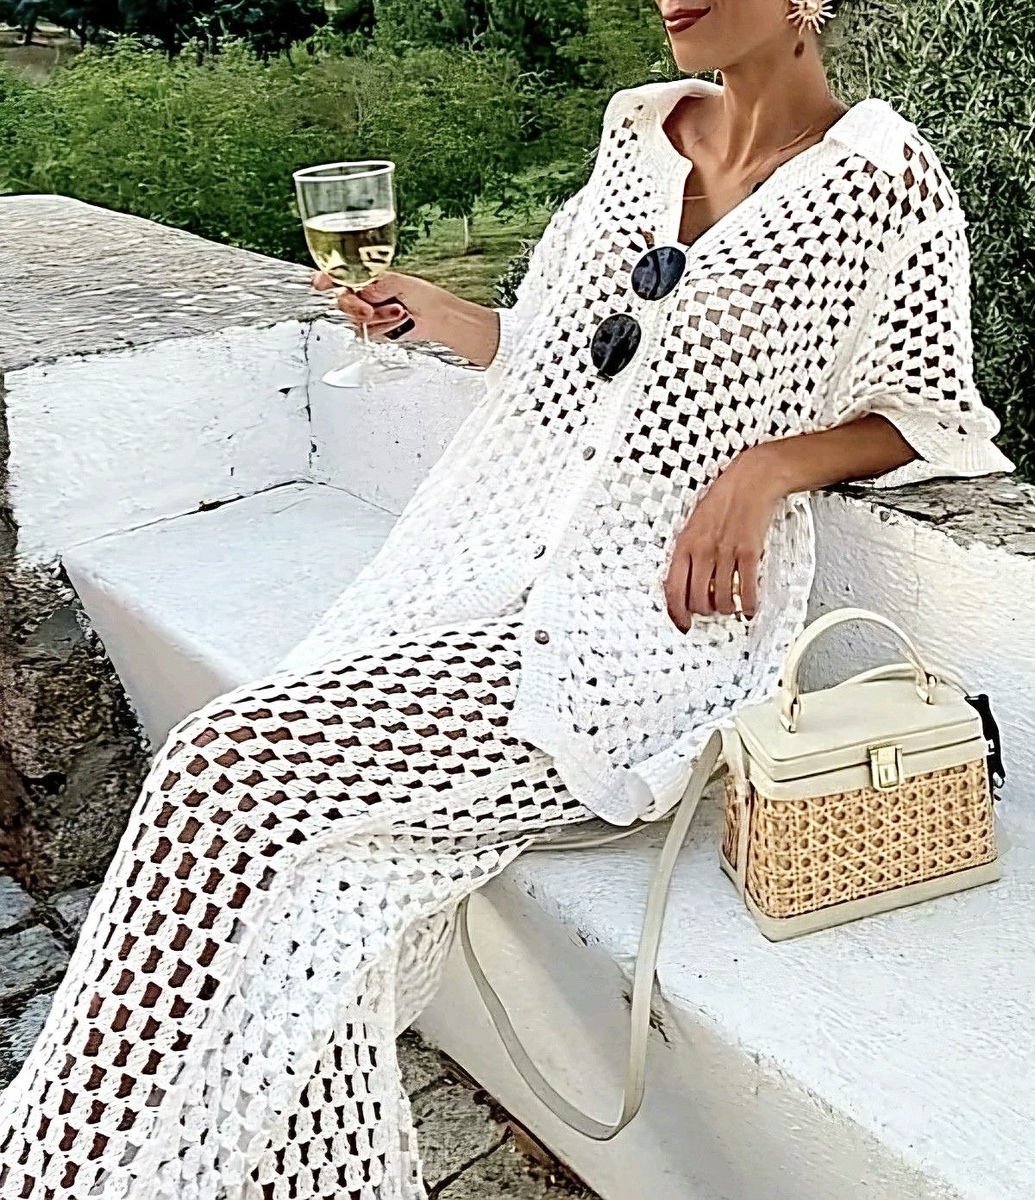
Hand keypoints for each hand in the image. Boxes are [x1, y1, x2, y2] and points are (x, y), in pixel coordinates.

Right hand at [311, 269, 450, 344]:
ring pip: (354, 318)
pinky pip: (366, 332)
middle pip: (342, 301)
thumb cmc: (420, 294)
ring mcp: (366, 314)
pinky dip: (383, 328)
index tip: (319, 283)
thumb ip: (373, 284)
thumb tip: (357, 288)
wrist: (435, 317)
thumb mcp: (395, 281)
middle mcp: (363, 295)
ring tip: (398, 311)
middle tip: (368, 310)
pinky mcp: (372, 330)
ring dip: (378, 317)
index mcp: (366, 278)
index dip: (326, 279)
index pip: (338, 276)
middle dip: (354, 306)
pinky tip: (397, 320)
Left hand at [663, 448, 783, 631]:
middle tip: (710, 610)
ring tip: (729, 606)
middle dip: (704, 612)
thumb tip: (689, 583)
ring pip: (721, 600)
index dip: (676, 613)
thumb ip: (689, 554)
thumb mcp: (694, 525)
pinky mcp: (748, 553)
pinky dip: (747, 605)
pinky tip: (747, 607)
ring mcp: (726, 553)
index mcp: (685, 544)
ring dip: (725, 609)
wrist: (751, 481)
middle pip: (697, 600)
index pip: (673, 589)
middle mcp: (703, 551)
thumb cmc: (723, 500)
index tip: (682, 623)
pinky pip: (746, 590)